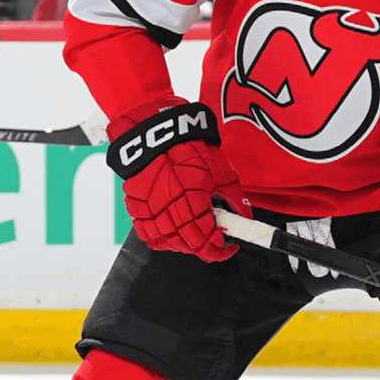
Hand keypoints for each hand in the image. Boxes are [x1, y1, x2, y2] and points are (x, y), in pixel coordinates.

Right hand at [106, 96, 250, 261]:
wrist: (154, 132)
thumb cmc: (186, 145)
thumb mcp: (219, 169)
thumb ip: (233, 198)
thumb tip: (242, 217)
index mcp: (193, 202)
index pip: (208, 241)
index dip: (221, 248)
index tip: (228, 246)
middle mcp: (170, 211)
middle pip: (189, 245)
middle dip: (205, 246)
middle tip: (215, 239)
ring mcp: (150, 210)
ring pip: (168, 242)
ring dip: (184, 244)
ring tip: (195, 234)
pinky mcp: (136, 206)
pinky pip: (148, 233)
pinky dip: (162, 237)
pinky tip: (172, 231)